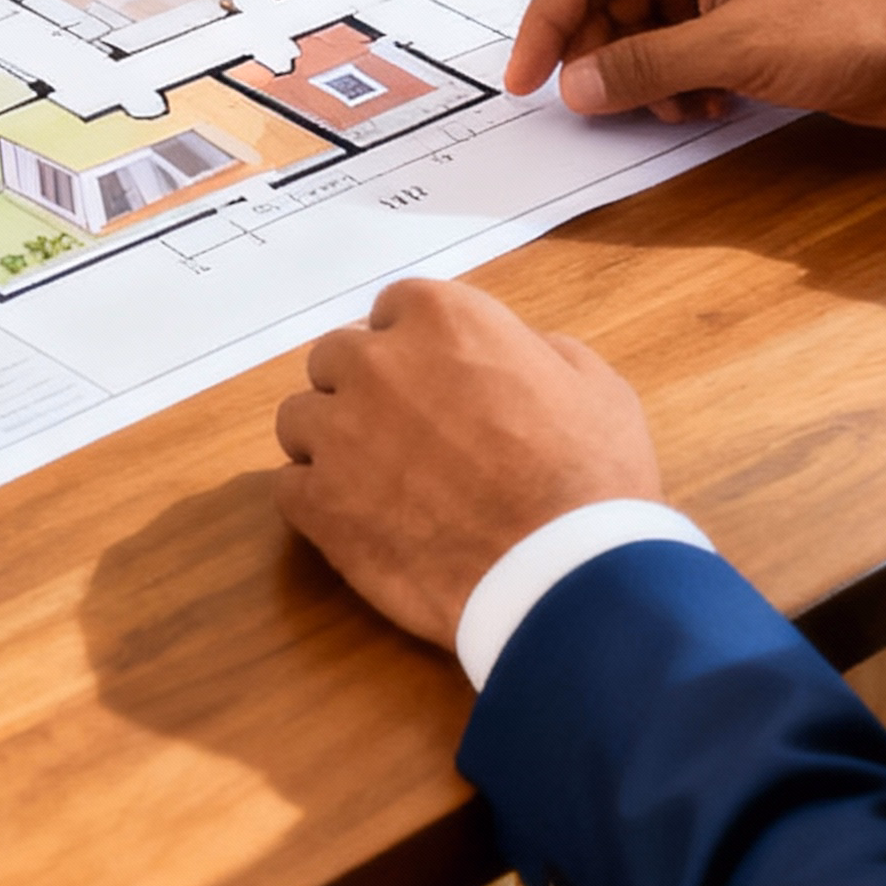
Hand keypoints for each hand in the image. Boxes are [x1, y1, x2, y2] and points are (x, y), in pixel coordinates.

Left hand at [273, 277, 661, 645]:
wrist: (563, 577)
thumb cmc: (593, 478)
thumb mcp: (594, 385)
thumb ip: (538, 353)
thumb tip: (511, 356)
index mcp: (444, 318)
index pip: (395, 308)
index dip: (414, 346)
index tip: (435, 382)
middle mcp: (378, 362)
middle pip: (337, 358)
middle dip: (364, 388)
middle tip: (404, 435)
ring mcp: (340, 432)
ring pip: (300, 418)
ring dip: (330, 440)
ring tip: (373, 483)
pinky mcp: (318, 505)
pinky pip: (290, 486)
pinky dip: (316, 500)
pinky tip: (358, 524)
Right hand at [504, 0, 885, 129]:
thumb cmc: (842, 22)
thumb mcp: (733, 48)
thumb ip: (647, 67)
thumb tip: (575, 86)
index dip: (546, 25)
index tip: (526, 81)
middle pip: (610, 1)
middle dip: (603, 58)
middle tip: (604, 109)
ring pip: (645, 32)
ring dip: (646, 78)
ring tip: (677, 108)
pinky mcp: (746, 18)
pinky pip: (683, 49)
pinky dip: (682, 82)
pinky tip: (709, 107)